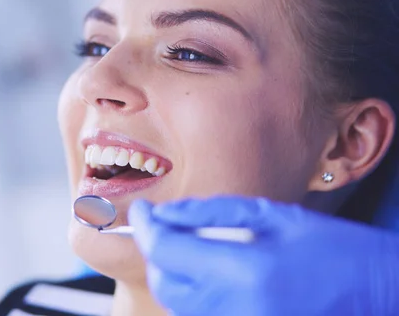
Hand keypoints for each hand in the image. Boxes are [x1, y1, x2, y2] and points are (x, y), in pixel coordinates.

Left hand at [128, 196, 398, 315]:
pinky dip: (192, 293)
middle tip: (164, 224)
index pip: (165, 250)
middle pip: (164, 282)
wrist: (377, 292)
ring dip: (172, 272)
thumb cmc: (331, 247)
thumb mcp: (272, 215)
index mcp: (244, 271)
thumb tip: (164, 213)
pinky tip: (208, 271)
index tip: (140, 209)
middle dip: (155, 250)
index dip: (144, 226)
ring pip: (177, 304)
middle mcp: (234, 309)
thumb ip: (211, 213)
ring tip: (189, 245)